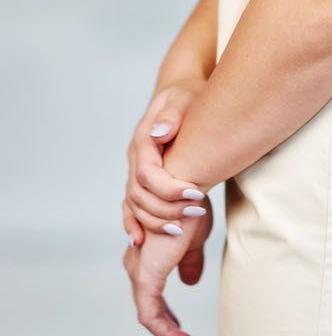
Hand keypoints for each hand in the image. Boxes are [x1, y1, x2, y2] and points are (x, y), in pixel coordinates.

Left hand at [122, 207, 212, 335]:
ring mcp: (138, 271)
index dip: (170, 315)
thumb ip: (188, 262)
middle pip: (150, 308)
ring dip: (169, 335)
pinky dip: (166, 330)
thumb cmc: (190, 205)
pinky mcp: (145, 276)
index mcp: (147, 254)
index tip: (186, 333)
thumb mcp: (194, 238)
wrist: (185, 187)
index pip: (154, 294)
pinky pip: (150, 315)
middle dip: (168, 331)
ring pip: (149, 315)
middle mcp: (137, 264)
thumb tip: (189, 283)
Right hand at [123, 77, 207, 246]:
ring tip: (181, 231)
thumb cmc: (186, 95)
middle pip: (140, 194)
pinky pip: (130, 206)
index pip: (148, 173)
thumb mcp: (183, 98)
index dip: (170, 188)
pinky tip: (140, 241)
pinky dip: (133, 224)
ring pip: (135, 205)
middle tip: (196, 213)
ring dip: (156, 221)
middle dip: (166, 209)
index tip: (196, 194)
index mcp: (143, 139)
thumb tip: (157, 134)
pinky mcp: (141, 180)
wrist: (179, 94)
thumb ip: (171, 115)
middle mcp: (135, 158)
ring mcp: (135, 170)